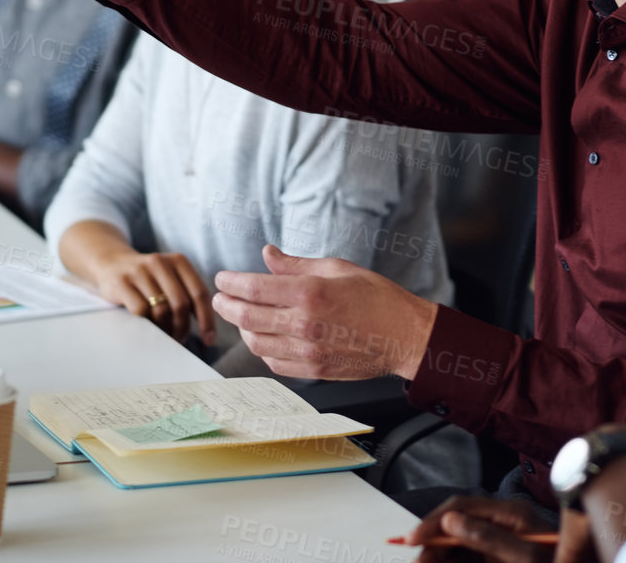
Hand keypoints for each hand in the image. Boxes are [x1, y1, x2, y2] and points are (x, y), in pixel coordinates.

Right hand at [91, 250, 216, 344]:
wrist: (112, 263)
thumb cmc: (149, 278)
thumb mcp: (171, 277)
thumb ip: (188, 294)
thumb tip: (206, 328)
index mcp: (179, 261)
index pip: (200, 293)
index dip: (206, 319)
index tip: (209, 339)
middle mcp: (160, 262)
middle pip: (181, 304)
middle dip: (183, 327)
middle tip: (180, 338)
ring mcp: (139, 271)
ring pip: (161, 310)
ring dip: (165, 329)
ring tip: (165, 333)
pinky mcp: (122, 282)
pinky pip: (141, 311)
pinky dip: (147, 323)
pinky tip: (148, 325)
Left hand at [211, 245, 437, 379]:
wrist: (405, 336)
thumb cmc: (377, 298)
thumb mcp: (338, 268)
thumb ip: (296, 265)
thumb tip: (267, 255)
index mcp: (310, 293)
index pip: (254, 289)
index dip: (230, 283)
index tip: (222, 278)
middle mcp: (304, 324)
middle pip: (247, 318)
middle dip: (226, 306)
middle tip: (220, 298)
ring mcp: (308, 352)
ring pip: (256, 343)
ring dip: (243, 329)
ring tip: (243, 317)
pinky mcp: (313, 371)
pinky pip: (274, 363)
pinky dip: (263, 349)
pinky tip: (265, 337)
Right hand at [403, 496, 592, 562]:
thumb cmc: (564, 562)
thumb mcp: (526, 558)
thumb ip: (488, 539)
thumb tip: (451, 523)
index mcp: (511, 514)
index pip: (461, 508)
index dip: (434, 522)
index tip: (412, 539)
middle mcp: (505, 523)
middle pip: (458, 526)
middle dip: (433, 542)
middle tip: (415, 560)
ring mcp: (505, 540)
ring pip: (462, 544)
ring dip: (441, 555)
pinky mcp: (504, 557)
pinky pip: (472, 557)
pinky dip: (456, 562)